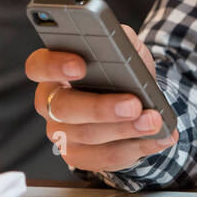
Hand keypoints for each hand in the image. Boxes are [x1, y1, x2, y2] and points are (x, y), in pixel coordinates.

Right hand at [26, 24, 178, 171]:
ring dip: (126, 129)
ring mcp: (61, 132)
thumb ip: (120, 39)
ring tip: (154, 121)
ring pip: (87, 135)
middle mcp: (50, 102)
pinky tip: (157, 138)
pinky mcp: (78, 155)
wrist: (136, 102)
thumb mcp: (125, 47)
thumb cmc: (123, 71)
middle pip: (63, 108)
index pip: (38, 65)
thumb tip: (123, 43)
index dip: (54, 66)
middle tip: (133, 104)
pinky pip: (103, 157)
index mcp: (53, 69)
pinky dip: (135, 148)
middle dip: (100, 107)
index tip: (80, 66)